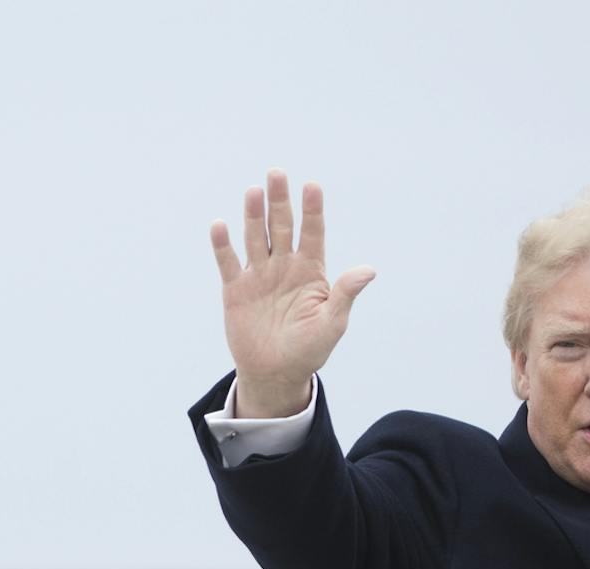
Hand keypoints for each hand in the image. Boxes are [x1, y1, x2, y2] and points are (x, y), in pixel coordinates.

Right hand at [211, 169, 374, 417]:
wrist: (276, 373)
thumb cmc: (309, 349)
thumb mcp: (332, 323)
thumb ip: (345, 294)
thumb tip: (369, 270)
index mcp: (310, 270)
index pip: (312, 232)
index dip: (312, 210)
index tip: (313, 186)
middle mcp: (284, 265)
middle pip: (281, 226)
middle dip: (280, 200)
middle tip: (277, 173)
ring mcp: (259, 275)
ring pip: (256, 237)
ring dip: (254, 215)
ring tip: (253, 192)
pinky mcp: (236, 289)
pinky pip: (228, 262)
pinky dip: (223, 245)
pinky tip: (220, 225)